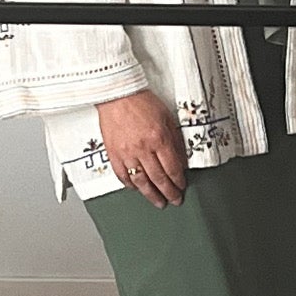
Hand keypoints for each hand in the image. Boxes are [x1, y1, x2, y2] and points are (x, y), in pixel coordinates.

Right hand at [96, 89, 187, 206]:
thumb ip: (174, 140)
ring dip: (151, 194)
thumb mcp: (167, 117)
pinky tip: (136, 189)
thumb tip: (180, 160)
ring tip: (158, 202)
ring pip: (141, 181)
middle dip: (168, 192)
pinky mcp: (113, 153)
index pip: (172, 168)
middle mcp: (143, 149)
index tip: (181, 187)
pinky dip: (130, 185)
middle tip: (174, 200)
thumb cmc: (141, 101)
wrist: (117, 94)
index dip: (178, 181)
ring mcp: (126, 153)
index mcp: (159, 139)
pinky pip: (122, 175)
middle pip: (158, 178)